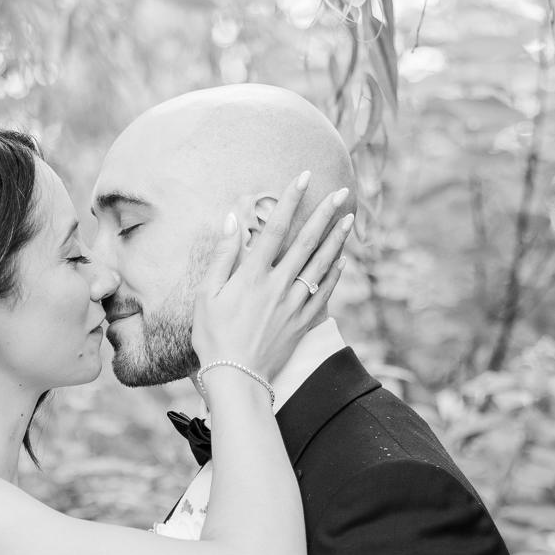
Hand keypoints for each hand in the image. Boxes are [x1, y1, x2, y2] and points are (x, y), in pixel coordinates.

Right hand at [192, 172, 352, 383]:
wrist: (237, 377)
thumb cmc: (213, 335)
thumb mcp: (205, 294)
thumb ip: (222, 256)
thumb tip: (232, 221)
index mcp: (252, 275)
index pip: (274, 228)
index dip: (290, 200)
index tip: (303, 178)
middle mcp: (278, 285)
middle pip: (306, 241)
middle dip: (324, 213)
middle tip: (341, 192)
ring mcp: (294, 304)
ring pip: (321, 265)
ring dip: (336, 239)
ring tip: (349, 218)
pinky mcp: (302, 322)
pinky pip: (323, 293)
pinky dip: (334, 274)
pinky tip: (342, 260)